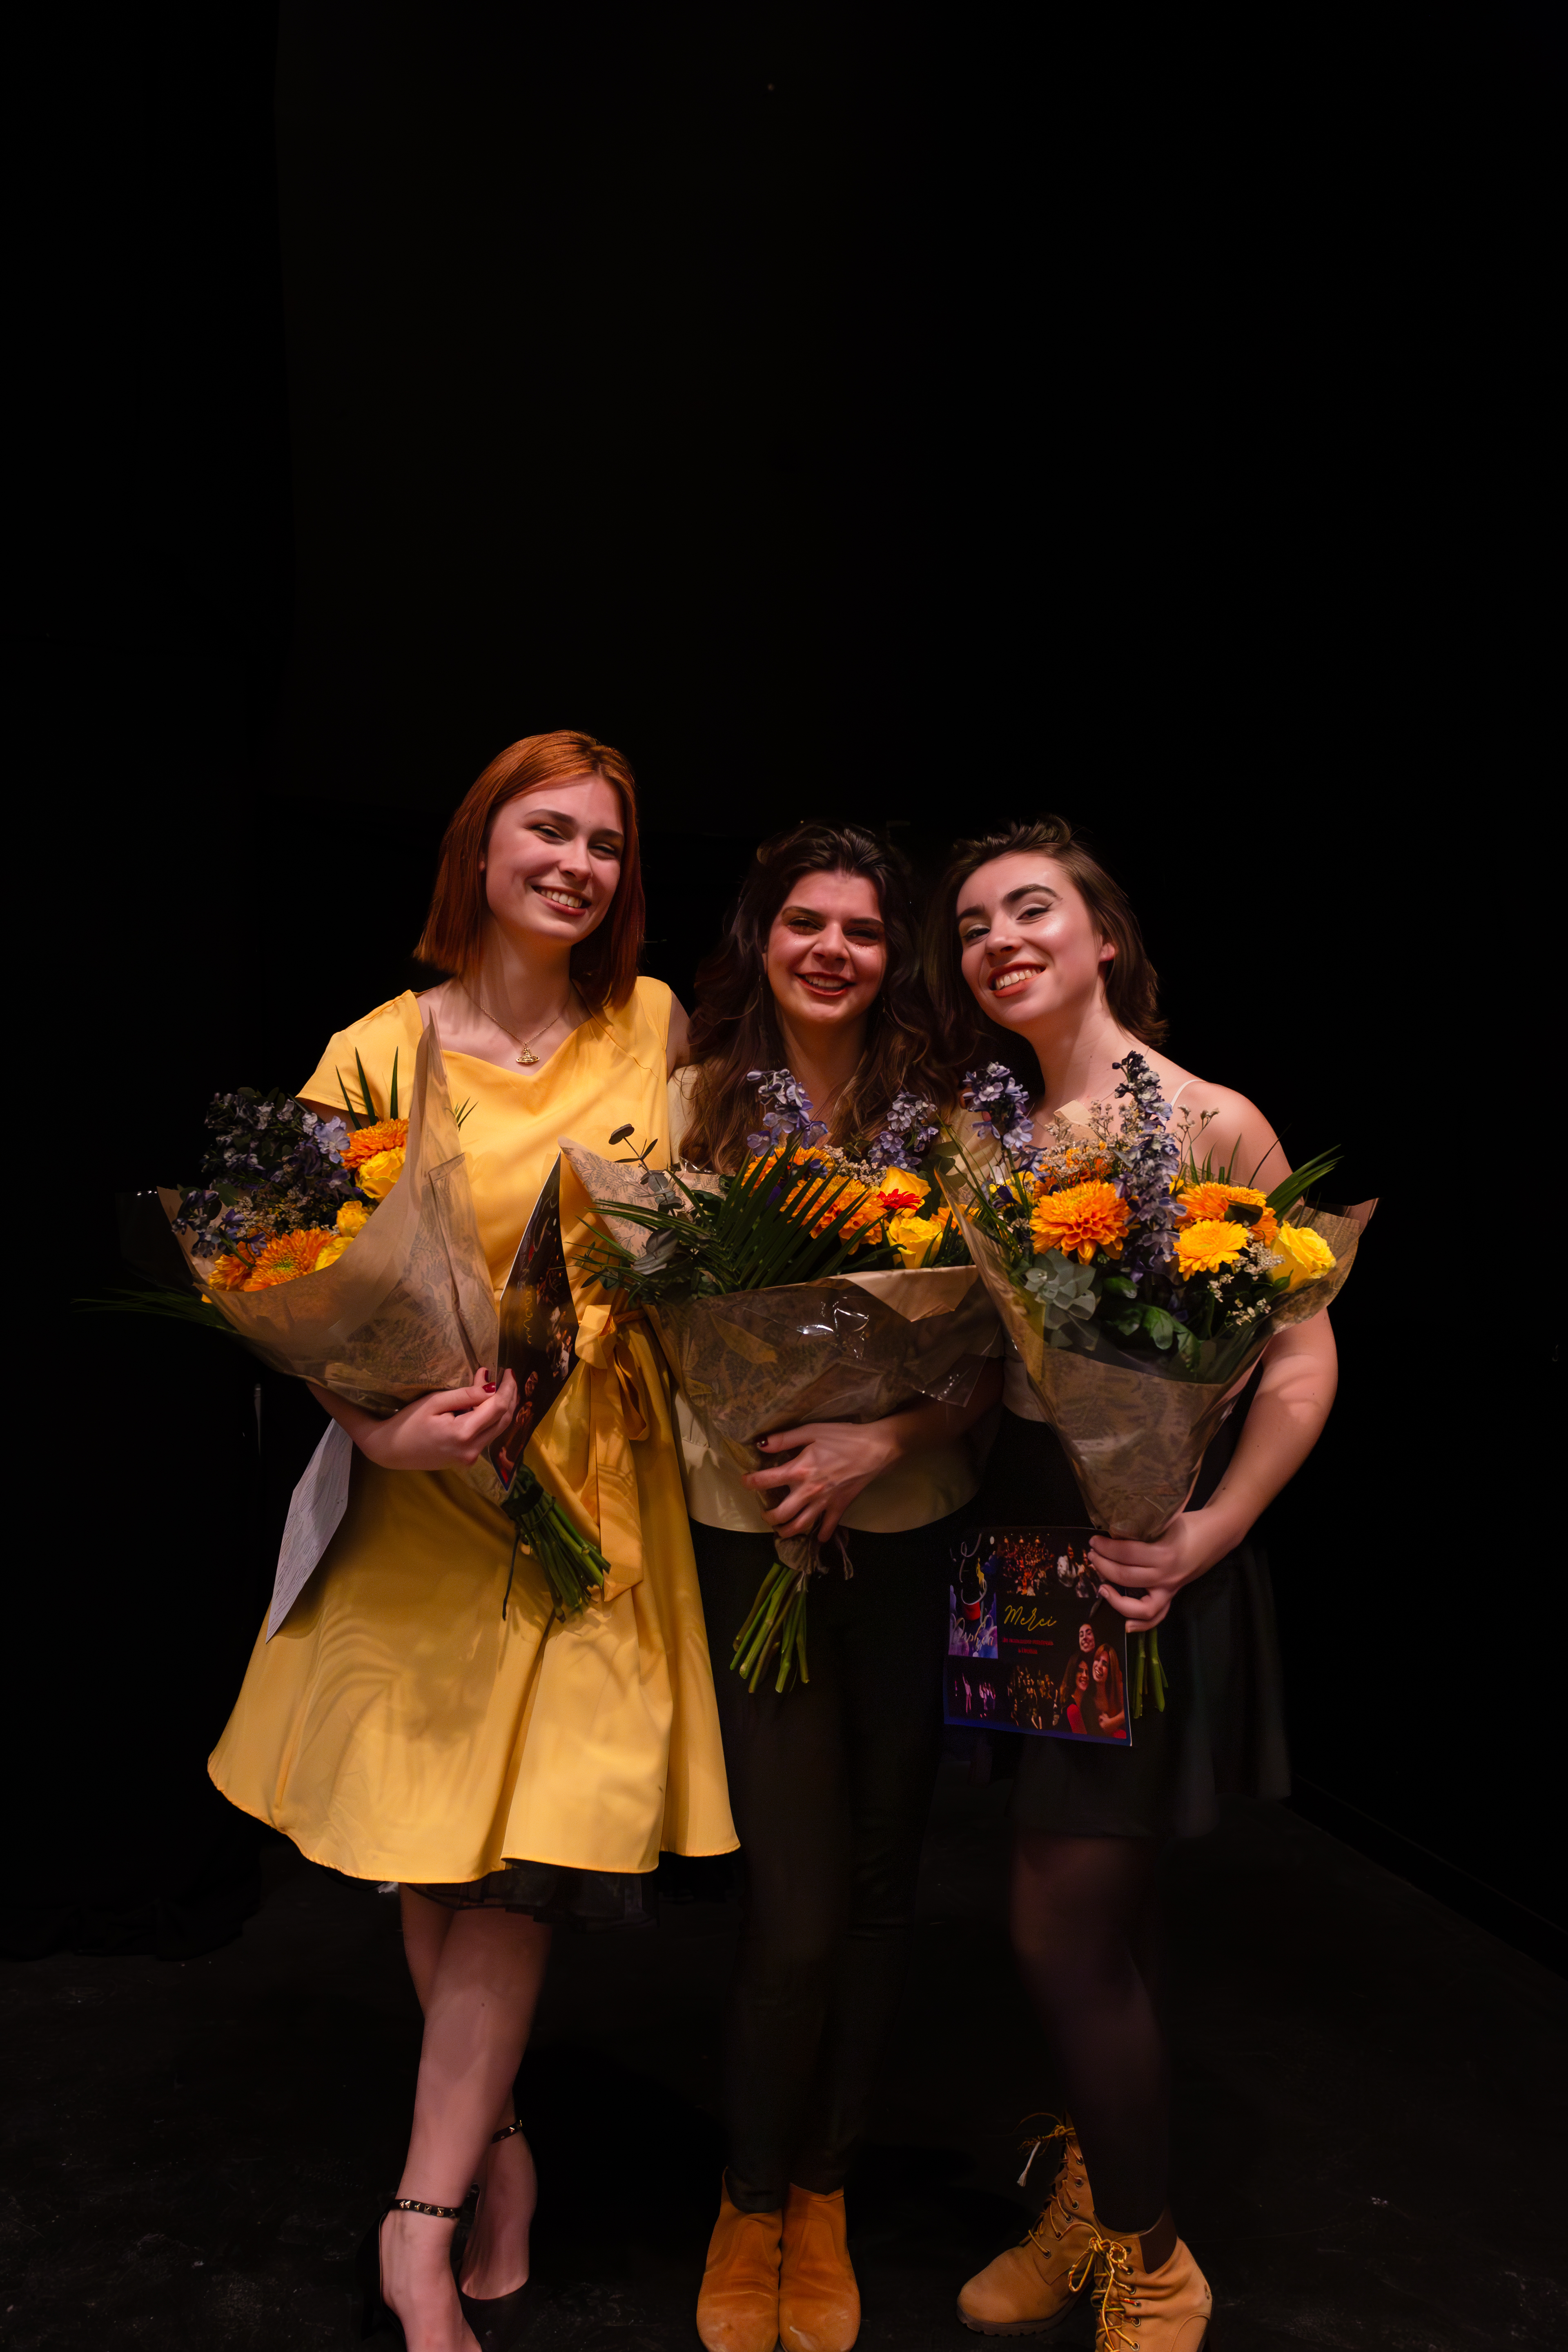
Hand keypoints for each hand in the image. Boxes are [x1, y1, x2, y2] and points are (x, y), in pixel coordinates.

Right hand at [308, 1368, 518, 1473]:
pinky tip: (491, 1405)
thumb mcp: (435, 1402)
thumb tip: (492, 1383)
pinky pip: (487, 1436)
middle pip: (503, 1420)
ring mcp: (470, 1458)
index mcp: (464, 1434)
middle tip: (510, 1376)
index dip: (506, 1388)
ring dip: (504, 1408)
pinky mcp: (467, 1459)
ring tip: (504, 1387)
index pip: (497, 1408)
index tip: (508, 1371)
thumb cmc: (408, 1422)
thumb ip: (466, 1394)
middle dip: (510, 1397)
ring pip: (498, 1430)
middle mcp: (472, 1450)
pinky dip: (493, 1419)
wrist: (390, 1450)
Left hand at [743, 1418, 900, 1540]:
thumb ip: (785, 1439)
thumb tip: (761, 1445)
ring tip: (781, 1529)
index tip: (745, 1482)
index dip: (750, 1482)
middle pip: (780, 1514)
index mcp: (799, 1470)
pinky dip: (820, 1535)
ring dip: (786, 1531)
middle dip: (768, 1517)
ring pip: (800, 1526)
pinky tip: (815, 1536)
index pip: (766, 1481)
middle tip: (765, 1513)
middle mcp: (808, 1491)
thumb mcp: (811, 1431)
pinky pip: (827, 1528)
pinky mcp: (839, 1507)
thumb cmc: (843, 1437)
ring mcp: (824, 1502)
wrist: (875, 1449)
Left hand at [1089, 1506, 1240, 1629]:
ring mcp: (1170, 1589)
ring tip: (1101, 1586)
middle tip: (1092, 1555)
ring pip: (1139, 1606)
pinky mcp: (1173, 1594)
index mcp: (1164, 1554)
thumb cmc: (1190, 1523)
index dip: (1106, 1548)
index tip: (1094, 1541)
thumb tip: (1111, 1532)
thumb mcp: (1164, 1520)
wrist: (1218, 1534)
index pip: (1126, 1554)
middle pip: (1126, 1577)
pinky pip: (1157, 1616)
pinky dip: (1141, 1624)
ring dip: (1115, 1599)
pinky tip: (1126, 1624)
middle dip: (1103, 1566)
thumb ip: (1141, 1529)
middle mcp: (1166, 1576)